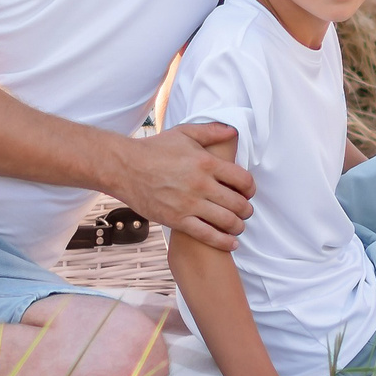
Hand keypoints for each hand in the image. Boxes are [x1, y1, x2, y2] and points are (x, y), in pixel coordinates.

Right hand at [109, 122, 253, 250]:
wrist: (124, 168)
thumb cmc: (154, 149)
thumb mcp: (183, 133)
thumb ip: (211, 132)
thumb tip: (233, 131)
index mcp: (206, 163)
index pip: (243, 179)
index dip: (251, 188)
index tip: (249, 192)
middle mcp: (201, 184)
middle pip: (238, 203)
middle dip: (247, 210)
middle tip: (246, 211)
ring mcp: (189, 204)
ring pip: (226, 221)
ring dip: (238, 226)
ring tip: (238, 226)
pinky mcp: (176, 220)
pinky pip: (206, 235)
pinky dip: (223, 242)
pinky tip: (231, 243)